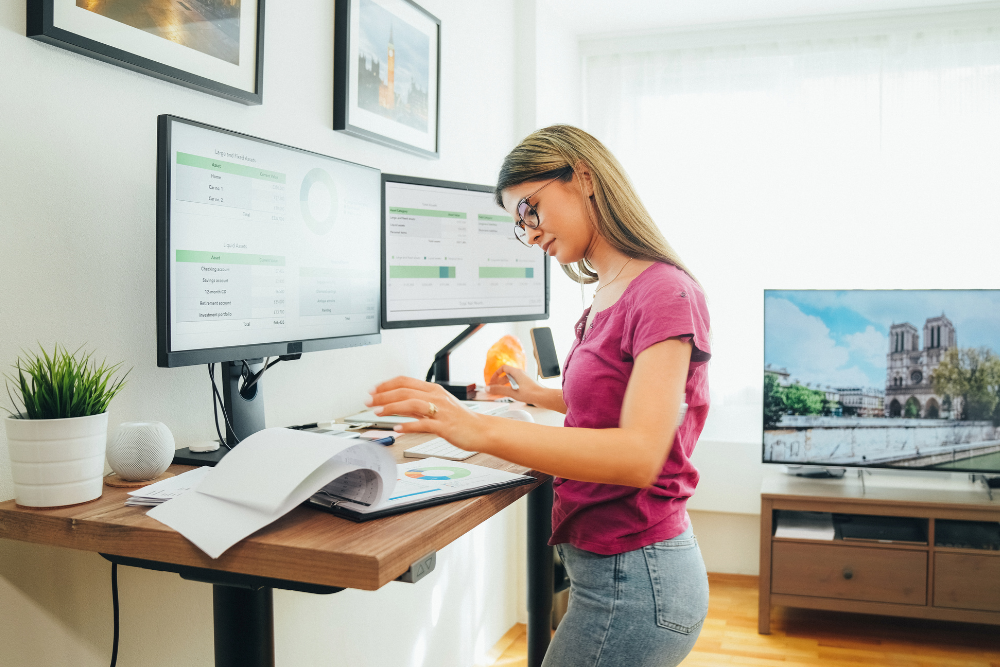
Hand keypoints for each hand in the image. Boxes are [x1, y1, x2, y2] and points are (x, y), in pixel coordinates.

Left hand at [364, 376, 486, 450]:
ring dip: (391, 407)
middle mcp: (436, 397)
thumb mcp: (439, 405)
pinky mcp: (444, 426)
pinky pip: (423, 424)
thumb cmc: (461, 419)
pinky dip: (408, 425)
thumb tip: (398, 404)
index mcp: (433, 390)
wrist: (481, 430)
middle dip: (383, 395)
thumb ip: (419, 404)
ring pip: (411, 404)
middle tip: (368, 401)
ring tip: (377, 412)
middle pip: (404, 391)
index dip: (386, 385)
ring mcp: (440, 411)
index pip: (405, 381)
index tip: (373, 390)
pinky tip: (397, 428)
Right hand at [484, 364, 538, 402]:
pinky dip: (509, 389)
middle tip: (493, 388)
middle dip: (498, 381)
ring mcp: (524, 380)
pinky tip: (508, 395)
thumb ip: (499, 390)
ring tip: (499, 393)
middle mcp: (520, 374)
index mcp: (517, 372)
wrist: (543, 397)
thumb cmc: (532, 393)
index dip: (496, 374)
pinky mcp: (526, 386)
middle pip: (506, 375)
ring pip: (510, 380)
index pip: (503, 368)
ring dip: (503, 386)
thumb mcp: (512, 392)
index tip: (492, 381)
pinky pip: (515, 385)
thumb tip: (489, 389)